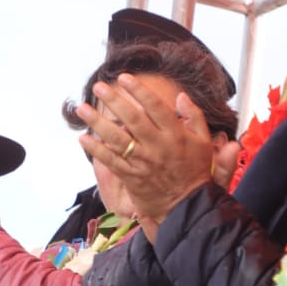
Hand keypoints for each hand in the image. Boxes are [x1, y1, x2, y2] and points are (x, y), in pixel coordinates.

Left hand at [75, 74, 218, 227]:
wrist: (188, 207)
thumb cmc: (194, 172)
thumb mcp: (204, 143)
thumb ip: (195, 117)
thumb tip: (182, 96)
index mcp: (176, 135)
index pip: (156, 107)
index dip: (139, 90)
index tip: (125, 78)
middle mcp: (158, 146)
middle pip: (133, 119)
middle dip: (114, 100)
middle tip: (99, 87)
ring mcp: (143, 162)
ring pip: (117, 138)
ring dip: (98, 122)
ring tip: (82, 109)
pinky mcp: (131, 176)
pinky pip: (111, 161)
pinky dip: (96, 150)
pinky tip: (83, 138)